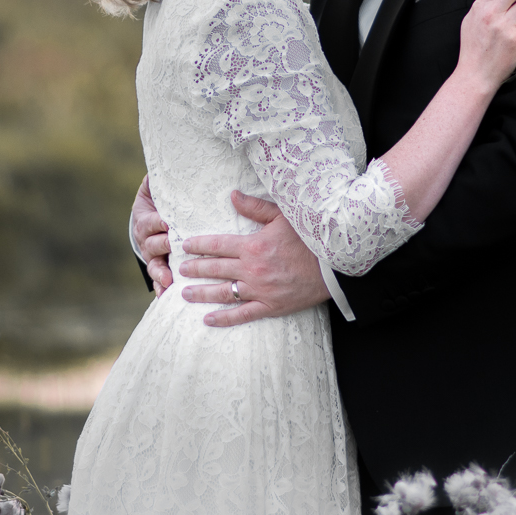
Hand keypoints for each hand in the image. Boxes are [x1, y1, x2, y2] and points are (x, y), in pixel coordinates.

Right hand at [132, 175, 172, 294]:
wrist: (151, 223)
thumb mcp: (154, 189)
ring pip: (154, 264)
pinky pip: (158, 280)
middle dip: (163, 245)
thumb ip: (158, 179)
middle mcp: (147, 240)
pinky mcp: (159, 268)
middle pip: (153, 244)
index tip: (167, 222)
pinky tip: (166, 295)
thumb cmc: (159, 203)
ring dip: (160, 272)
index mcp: (146, 220)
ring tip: (168, 279)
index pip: (150, 221)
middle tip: (173, 245)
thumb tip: (162, 161)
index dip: (157, 222)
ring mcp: (152, 256)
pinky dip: (161, 287)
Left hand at [179, 191, 328, 326]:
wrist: (334, 266)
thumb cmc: (311, 237)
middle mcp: (252, 269)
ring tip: (185, 293)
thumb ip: (256, 208)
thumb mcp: (283, 216)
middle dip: (196, 268)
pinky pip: (242, 315)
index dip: (199, 245)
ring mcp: (260, 290)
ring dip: (202, 293)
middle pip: (216, 269)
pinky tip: (208, 319)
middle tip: (181, 269)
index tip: (185, 246)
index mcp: (253, 245)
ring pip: (223, 293)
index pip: (218, 245)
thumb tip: (233, 195)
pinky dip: (224, 318)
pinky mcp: (270, 307)